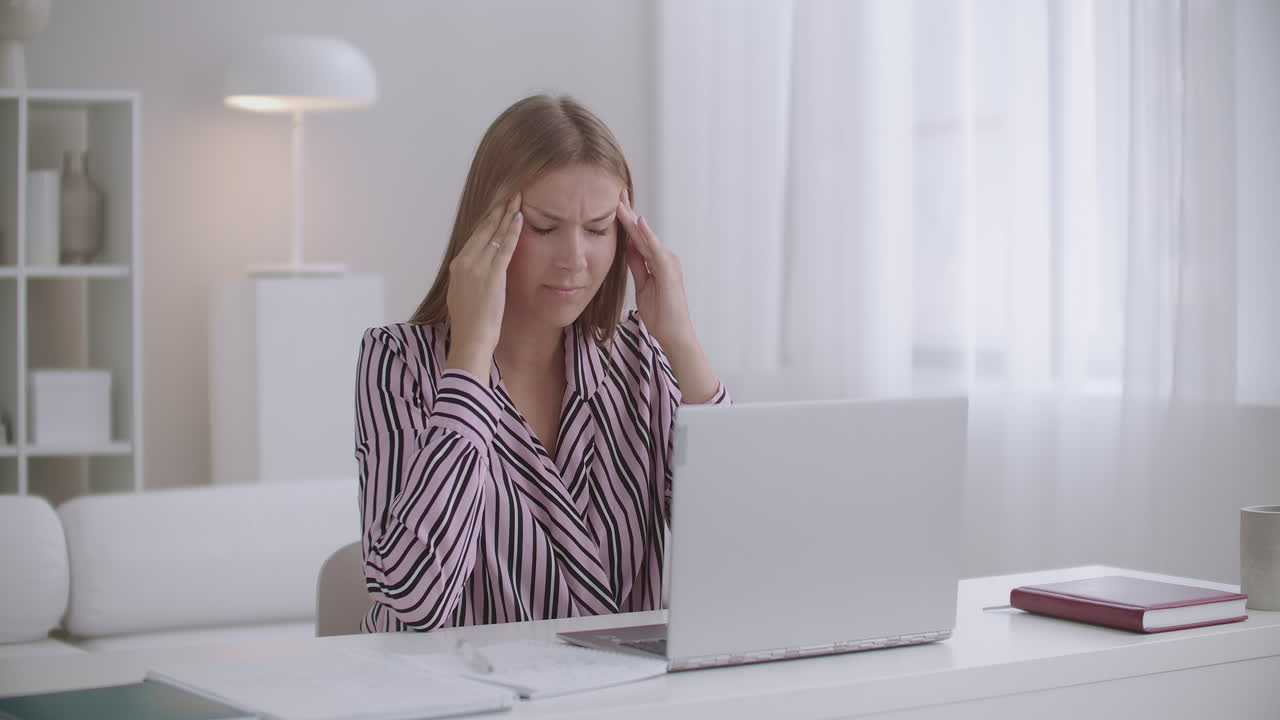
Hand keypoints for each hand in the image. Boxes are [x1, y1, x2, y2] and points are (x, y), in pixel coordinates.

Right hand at [445, 193, 522, 377]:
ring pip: (494, 233)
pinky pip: (504, 247)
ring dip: (506, 214)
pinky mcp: (492, 274)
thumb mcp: (464, 296)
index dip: (488, 220)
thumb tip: (479, 275)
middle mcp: (464, 262)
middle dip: (497, 210)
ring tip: (516, 198)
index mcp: (457, 266)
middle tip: (508, 193)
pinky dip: (512, 231)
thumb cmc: (470, 325)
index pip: (475, 236)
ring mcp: (477, 267)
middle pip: (483, 229)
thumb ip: (470, 280)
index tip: (497, 207)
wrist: (470, 339)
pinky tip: (519, 218)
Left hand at [616, 189, 696, 350]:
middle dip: (627, 212)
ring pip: (645, 236)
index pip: (637, 237)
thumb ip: (638, 265)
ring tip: (619, 201)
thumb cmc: (662, 314)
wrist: (675, 334)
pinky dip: (647, 235)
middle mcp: (664, 257)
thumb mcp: (643, 286)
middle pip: (640, 232)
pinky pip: (655, 249)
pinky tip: (638, 222)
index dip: (625, 220)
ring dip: (631, 218)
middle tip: (615, 191)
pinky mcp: (668, 270)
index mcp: (657, 261)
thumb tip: (628, 247)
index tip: (613, 203)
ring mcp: (668, 262)